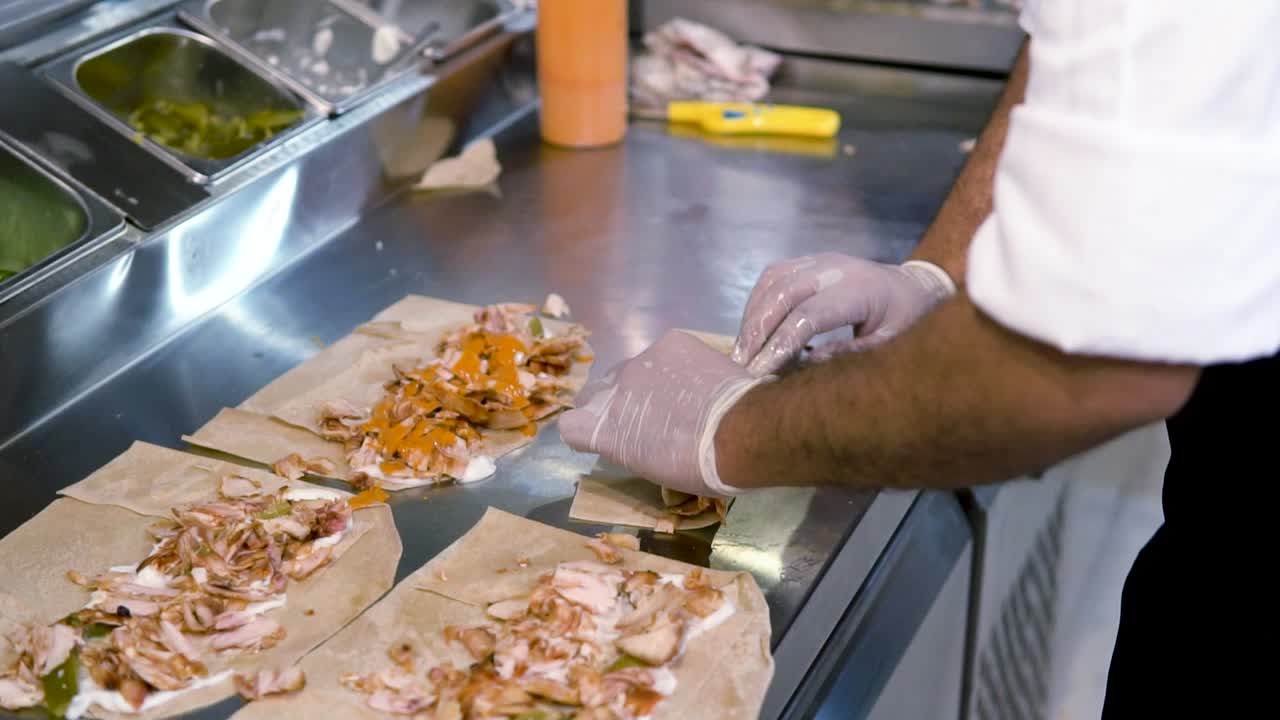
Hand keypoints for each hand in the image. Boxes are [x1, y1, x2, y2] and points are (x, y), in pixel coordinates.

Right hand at [558, 331, 769, 496]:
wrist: (740, 432)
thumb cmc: (700, 468)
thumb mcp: (650, 468)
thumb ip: (628, 444)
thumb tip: (632, 434)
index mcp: (605, 431)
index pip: (571, 425)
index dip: (587, 429)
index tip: (605, 434)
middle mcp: (613, 391)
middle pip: (599, 391)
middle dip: (614, 402)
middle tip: (645, 415)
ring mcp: (641, 361)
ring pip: (632, 369)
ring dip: (646, 381)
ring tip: (679, 396)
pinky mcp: (670, 342)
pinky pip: (664, 352)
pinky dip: (675, 364)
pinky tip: (697, 378)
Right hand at [731, 254, 955, 375]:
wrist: (916, 286)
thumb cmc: (907, 320)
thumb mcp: (890, 344)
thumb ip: (851, 353)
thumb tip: (809, 362)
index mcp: (860, 290)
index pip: (808, 316)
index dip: (780, 344)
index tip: (760, 372)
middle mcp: (836, 268)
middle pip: (783, 293)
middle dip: (757, 330)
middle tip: (741, 364)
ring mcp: (821, 260)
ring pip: (773, 280)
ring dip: (752, 315)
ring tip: (742, 350)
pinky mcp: (810, 261)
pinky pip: (774, 275)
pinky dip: (757, 301)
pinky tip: (752, 329)